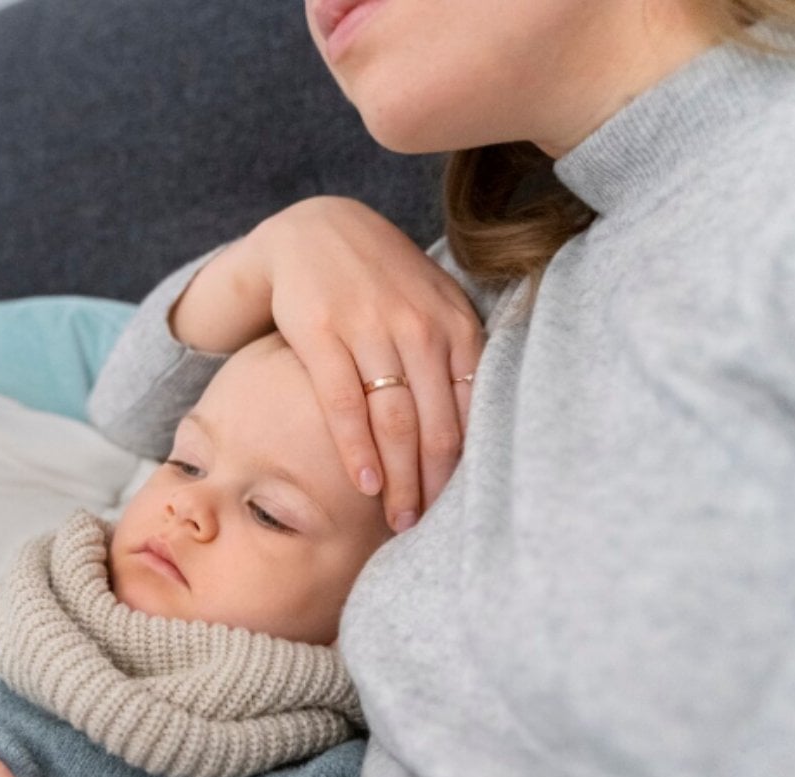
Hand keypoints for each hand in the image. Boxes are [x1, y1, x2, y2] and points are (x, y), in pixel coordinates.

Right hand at [174, 196, 483, 529]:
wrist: (313, 231)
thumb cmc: (378, 280)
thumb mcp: (430, 304)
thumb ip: (456, 355)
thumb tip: (481, 427)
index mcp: (454, 323)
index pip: (471, 408)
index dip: (468, 464)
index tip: (462, 507)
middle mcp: (418, 325)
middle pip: (435, 423)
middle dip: (432, 483)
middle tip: (426, 527)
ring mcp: (369, 328)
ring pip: (393, 419)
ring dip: (398, 476)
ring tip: (398, 517)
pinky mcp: (321, 333)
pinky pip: (343, 402)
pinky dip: (355, 447)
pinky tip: (364, 481)